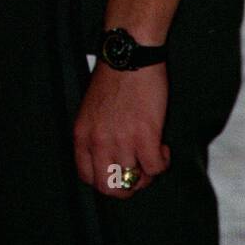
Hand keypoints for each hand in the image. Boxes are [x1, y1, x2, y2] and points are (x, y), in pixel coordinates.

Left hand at [73, 60, 170, 197]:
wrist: (129, 57)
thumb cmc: (113, 80)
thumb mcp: (91, 111)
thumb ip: (95, 136)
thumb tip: (110, 160)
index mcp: (82, 135)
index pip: (87, 177)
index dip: (106, 180)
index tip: (118, 172)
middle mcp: (98, 142)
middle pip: (110, 187)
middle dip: (127, 186)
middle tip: (138, 172)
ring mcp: (121, 141)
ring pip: (135, 180)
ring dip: (147, 171)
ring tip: (151, 153)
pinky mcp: (145, 136)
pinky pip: (156, 168)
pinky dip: (162, 162)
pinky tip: (162, 146)